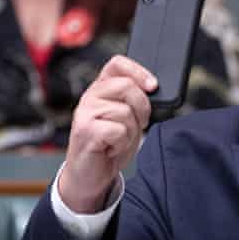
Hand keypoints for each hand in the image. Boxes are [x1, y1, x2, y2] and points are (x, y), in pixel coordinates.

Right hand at [60, 55, 155, 212]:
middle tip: (138, 124)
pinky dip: (122, 143)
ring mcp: (85, 113)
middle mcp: (90, 96)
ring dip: (131, 131)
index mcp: (101, 89)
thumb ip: (134, 101)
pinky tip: (112, 148)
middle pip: (127, 86)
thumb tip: (153, 88)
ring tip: (119, 139)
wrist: (90, 175)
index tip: (153, 86)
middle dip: (142, 108)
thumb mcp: (127, 118)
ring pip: (125, 111)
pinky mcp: (85, 131)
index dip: (138, 70)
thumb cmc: (110, 145)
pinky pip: (118, 130)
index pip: (117, 63)